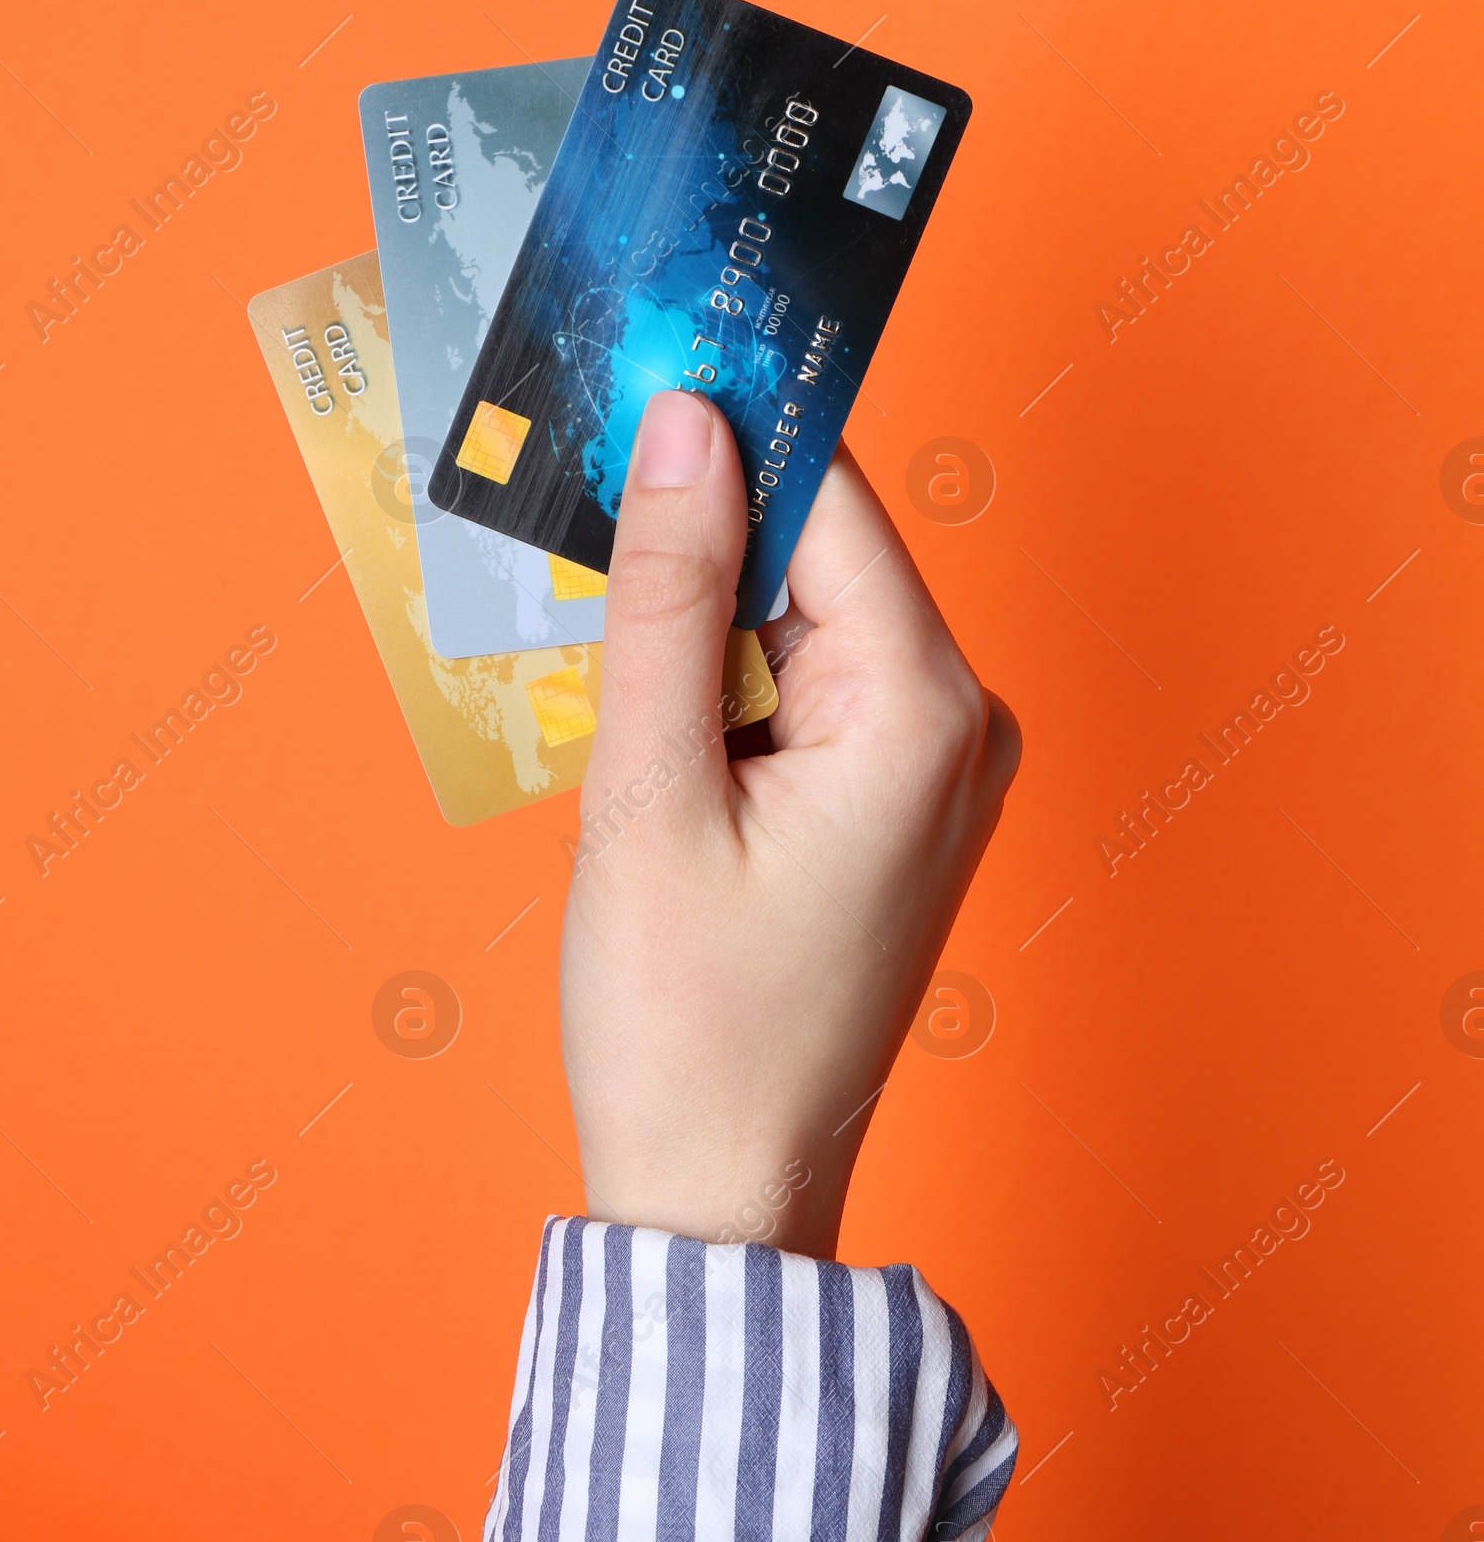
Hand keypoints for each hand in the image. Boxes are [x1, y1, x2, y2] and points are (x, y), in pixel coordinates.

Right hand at [560, 389, 1019, 1258]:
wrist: (723, 1191)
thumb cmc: (686, 1025)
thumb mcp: (649, 792)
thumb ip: (664, 593)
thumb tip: (679, 425)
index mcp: (925, 709)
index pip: (829, 496)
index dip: (727, 419)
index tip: (635, 350)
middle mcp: (963, 722)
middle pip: (821, 549)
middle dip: (701, 522)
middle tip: (578, 495)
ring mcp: (941, 766)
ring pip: (807, 615)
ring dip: (704, 607)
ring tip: (607, 649)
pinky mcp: (901, 802)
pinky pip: (812, 685)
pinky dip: (729, 677)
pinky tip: (656, 724)